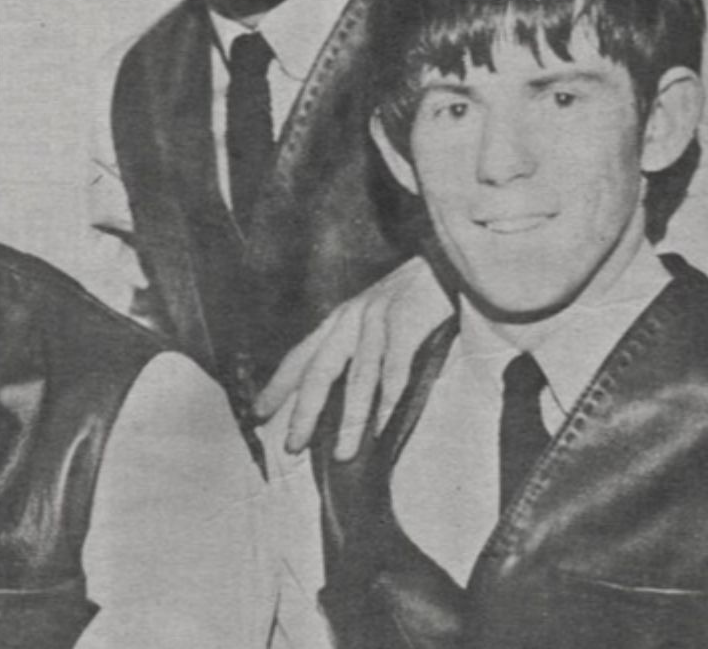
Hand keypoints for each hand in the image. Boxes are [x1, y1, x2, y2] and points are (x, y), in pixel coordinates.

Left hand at [255, 257, 448, 459]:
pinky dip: (388, 400)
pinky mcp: (406, 322)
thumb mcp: (374, 310)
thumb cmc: (415, 290)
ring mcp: (378, 320)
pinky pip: (394, 369)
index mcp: (340, 319)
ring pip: (358, 378)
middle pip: (319, 372)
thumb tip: (344, 385)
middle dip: (303, 412)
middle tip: (290, 447)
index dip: (278, 385)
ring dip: (350, 420)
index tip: (258, 413)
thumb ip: (357, 342)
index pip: (300, 356)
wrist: (449, 253)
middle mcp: (351, 319)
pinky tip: (383, 428)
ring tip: (342, 454)